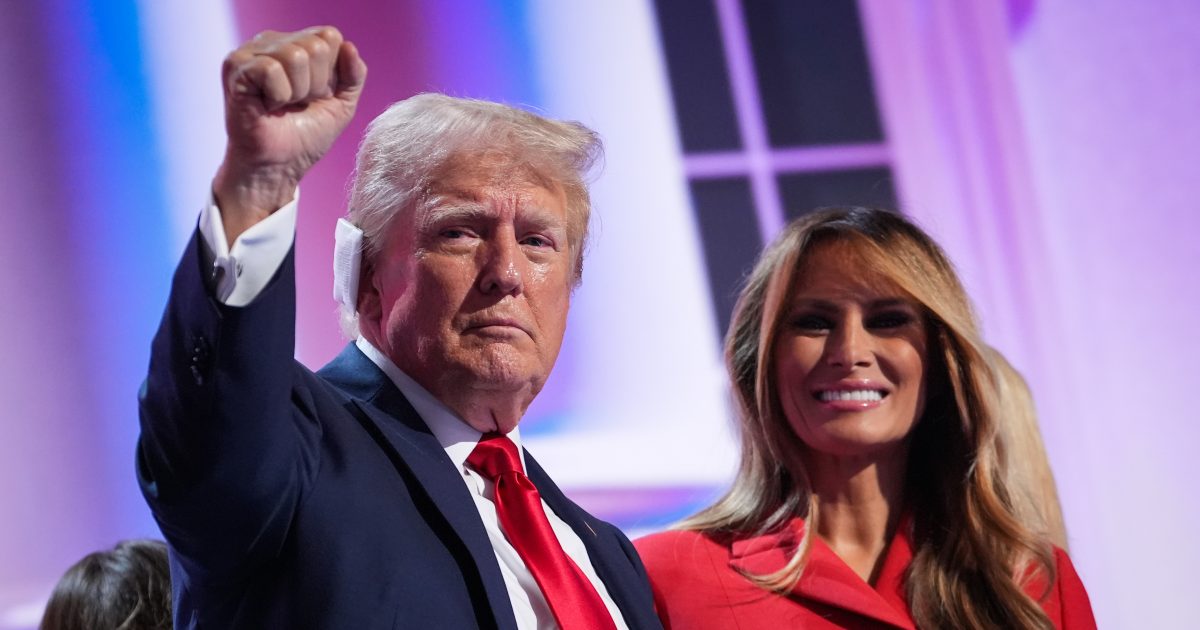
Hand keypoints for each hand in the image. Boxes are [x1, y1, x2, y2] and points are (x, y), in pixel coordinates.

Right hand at [213, 26, 366, 242]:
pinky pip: (272, 70)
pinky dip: (279, 96)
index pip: (329, 36)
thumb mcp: (341, 104)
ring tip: (283, 106)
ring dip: (298, 92)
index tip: (315, 97)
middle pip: (315, 46)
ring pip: (295, 56)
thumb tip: (349, 46)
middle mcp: (271, 42)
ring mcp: (250, 52)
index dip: (331, 74)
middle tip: (298, 104)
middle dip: (316, 85)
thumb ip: (354, 75)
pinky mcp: (236, 68)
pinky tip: (267, 106)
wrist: (278, 167)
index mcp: (295, 44)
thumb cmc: (304, 136)